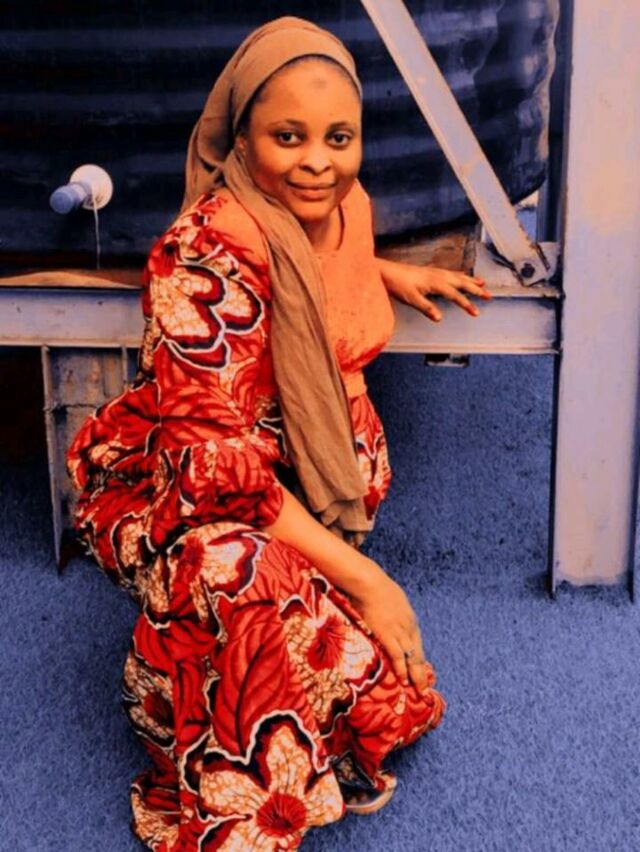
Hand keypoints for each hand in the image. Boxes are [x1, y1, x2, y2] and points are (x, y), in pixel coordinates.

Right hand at [350, 569, 431, 694]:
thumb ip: (392, 611)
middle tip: (425, 690)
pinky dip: (401, 668)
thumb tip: (385, 615)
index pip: (417, 644)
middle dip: (422, 673)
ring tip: (418, 691)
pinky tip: (403, 680)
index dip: (419, 660)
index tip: (422, 673)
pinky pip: (397, 655)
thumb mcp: (390, 598)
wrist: (368, 582)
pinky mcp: (387, 634)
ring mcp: (399, 631)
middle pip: (418, 654)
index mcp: (409, 619)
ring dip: (415, 676)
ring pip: (412, 657)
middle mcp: (408, 627)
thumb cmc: (375, 586)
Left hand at [378, 257, 491, 321]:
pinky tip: (463, 276)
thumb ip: (426, 308)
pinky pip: (451, 273)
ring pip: (458, 276)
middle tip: (489, 297)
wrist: (386, 271)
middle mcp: (438, 275)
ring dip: (471, 280)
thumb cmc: (398, 285)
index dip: (466, 304)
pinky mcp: (431, 272)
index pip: (455, 295)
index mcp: (435, 283)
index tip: (476, 313)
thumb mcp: (411, 299)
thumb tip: (439, 318)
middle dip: (476, 290)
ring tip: (483, 284)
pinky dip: (461, 275)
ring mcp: (435, 272)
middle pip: (462, 282)